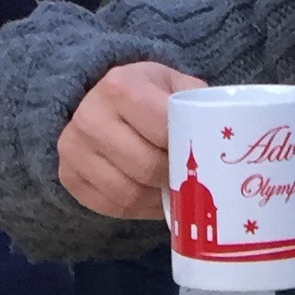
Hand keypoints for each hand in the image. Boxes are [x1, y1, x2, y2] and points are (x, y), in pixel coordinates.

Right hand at [56, 60, 202, 220]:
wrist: (98, 99)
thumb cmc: (147, 94)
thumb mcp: (173, 85)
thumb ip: (197, 106)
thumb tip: (226, 141)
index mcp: (120, 86)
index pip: (162, 130)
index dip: (186, 150)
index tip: (198, 154)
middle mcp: (89, 117)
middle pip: (145, 167)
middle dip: (173, 178)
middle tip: (186, 177)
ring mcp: (73, 149)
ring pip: (128, 194)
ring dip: (156, 199)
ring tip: (170, 190)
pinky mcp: (68, 176)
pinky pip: (111, 207)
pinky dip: (138, 209)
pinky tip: (150, 197)